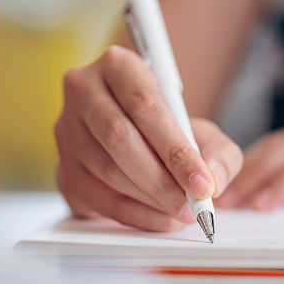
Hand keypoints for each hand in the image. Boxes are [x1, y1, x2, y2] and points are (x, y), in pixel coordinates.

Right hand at [54, 46, 242, 230]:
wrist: (137, 141)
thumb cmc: (169, 131)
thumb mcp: (204, 132)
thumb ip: (220, 153)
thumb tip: (214, 179)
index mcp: (118, 65)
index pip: (144, 104)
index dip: (175, 148)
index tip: (202, 183)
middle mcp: (83, 91)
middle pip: (119, 136)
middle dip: (161, 179)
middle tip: (192, 205)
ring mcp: (66, 130)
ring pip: (106, 169)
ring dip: (149, 199)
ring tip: (181, 213)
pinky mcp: (63, 168)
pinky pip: (97, 197)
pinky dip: (133, 215)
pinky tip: (159, 219)